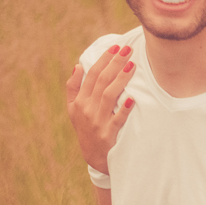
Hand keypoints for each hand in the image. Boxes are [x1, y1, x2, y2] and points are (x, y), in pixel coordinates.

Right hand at [67, 44, 136, 173]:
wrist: (94, 157)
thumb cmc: (86, 128)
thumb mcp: (73, 110)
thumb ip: (73, 88)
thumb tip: (78, 66)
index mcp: (79, 101)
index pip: (92, 75)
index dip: (104, 60)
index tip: (116, 47)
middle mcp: (86, 109)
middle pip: (101, 81)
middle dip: (115, 63)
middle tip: (128, 49)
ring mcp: (97, 122)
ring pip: (109, 96)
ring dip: (120, 80)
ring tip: (132, 66)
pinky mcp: (108, 135)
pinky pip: (117, 120)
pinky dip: (124, 109)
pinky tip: (132, 98)